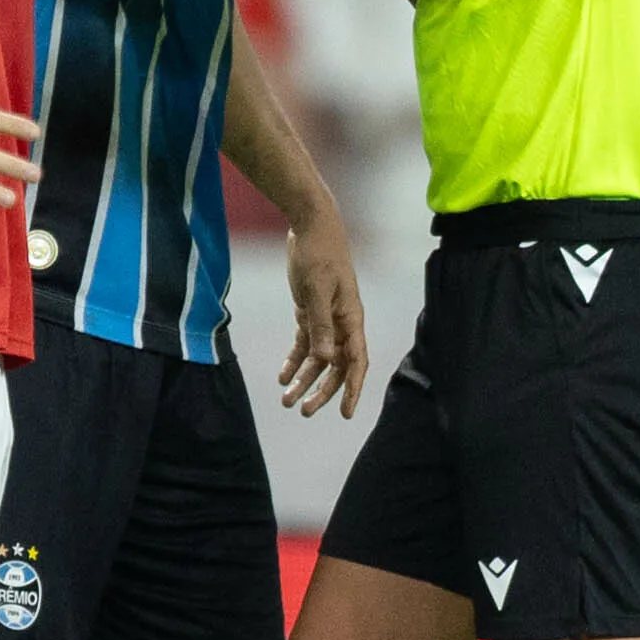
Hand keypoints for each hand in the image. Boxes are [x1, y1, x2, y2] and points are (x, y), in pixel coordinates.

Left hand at [278, 208, 367, 416]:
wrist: (309, 226)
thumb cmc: (318, 255)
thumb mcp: (316, 291)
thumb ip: (321, 326)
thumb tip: (326, 359)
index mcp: (351, 318)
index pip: (356, 362)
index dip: (352, 389)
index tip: (344, 413)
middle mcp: (342, 323)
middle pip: (335, 366)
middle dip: (321, 391)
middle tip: (304, 411)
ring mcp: (326, 318)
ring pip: (318, 358)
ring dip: (304, 380)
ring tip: (286, 401)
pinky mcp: (309, 312)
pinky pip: (305, 344)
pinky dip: (294, 361)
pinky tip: (282, 376)